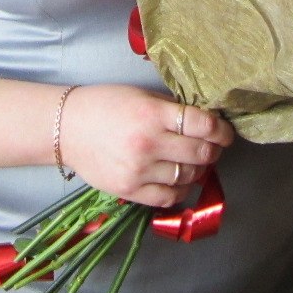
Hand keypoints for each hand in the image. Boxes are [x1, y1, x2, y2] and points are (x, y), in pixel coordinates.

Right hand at [57, 84, 233, 207]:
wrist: (67, 127)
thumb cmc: (105, 105)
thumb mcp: (141, 96)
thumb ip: (172, 109)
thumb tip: (206, 121)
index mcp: (153, 114)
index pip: (204, 125)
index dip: (222, 130)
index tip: (226, 132)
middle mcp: (148, 144)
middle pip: (201, 153)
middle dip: (213, 150)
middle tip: (212, 146)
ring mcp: (139, 170)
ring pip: (189, 176)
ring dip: (198, 169)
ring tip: (192, 161)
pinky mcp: (130, 190)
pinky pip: (169, 196)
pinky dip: (181, 189)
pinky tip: (179, 179)